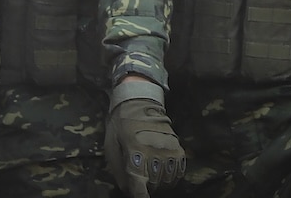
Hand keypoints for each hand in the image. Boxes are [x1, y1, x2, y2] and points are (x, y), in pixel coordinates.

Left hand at [104, 80, 184, 196]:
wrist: (138, 102)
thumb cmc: (120, 124)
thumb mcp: (111, 146)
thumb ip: (119, 171)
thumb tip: (128, 190)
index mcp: (135, 151)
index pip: (140, 185)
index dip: (140, 196)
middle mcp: (155, 153)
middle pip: (154, 186)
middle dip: (145, 186)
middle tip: (138, 177)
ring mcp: (169, 151)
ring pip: (167, 182)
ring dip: (157, 182)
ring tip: (149, 171)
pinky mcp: (178, 149)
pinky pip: (177, 173)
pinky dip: (169, 176)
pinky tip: (160, 168)